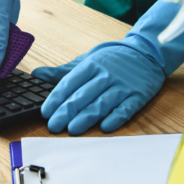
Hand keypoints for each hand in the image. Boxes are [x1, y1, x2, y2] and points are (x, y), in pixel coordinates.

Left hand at [33, 0, 183, 134]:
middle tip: (53, 126)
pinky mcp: (138, 96)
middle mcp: (106, 75)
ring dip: (86, 117)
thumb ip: (62, 71)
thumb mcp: (86, 60)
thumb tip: (37, 74)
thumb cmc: (112, 59)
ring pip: (101, 103)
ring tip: (72, 129)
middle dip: (66, 111)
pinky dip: (116, 118)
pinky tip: (105, 127)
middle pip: (83, 95)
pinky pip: (126, 108)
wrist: (147, 53)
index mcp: (91, 65)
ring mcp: (122, 86)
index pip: (70, 83)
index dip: (56, 98)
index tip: (45, 112)